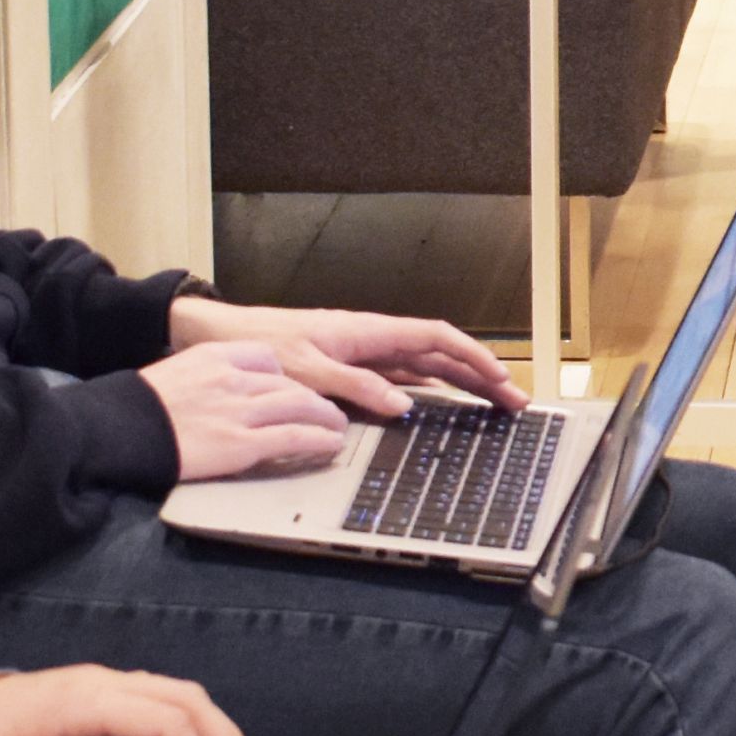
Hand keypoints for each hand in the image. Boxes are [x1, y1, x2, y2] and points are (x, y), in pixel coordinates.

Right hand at [139, 339, 354, 480]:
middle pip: (290, 383)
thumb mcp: (172, 376)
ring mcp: (239, 410)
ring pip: (301, 406)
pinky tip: (331, 444)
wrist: (116, 428)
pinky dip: (319, 439)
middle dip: (313, 398)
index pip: (265, 357)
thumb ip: (203, 379)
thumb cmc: (136, 407)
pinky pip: (294, 436)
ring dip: (325, 418)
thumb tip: (216, 394)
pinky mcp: (241, 443)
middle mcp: (233, 378)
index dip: (284, 374)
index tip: (293, 386)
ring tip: (337, 427)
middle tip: (327, 410)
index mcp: (215, 357)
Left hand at [169, 294, 521, 421]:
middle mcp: (372, 339)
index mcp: (367, 330)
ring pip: (425, 367)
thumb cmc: (261, 345)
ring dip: (461, 383)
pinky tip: (442, 404)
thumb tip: (402, 405)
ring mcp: (364, 353)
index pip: (435, 338)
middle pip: (440, 354)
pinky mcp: (351, 368)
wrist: (221, 339)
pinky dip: (428, 390)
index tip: (501, 378)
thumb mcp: (308, 370)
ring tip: (492, 404)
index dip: (473, 357)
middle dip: (481, 374)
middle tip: (514, 401)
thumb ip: (356, 386)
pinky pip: (402, 378)